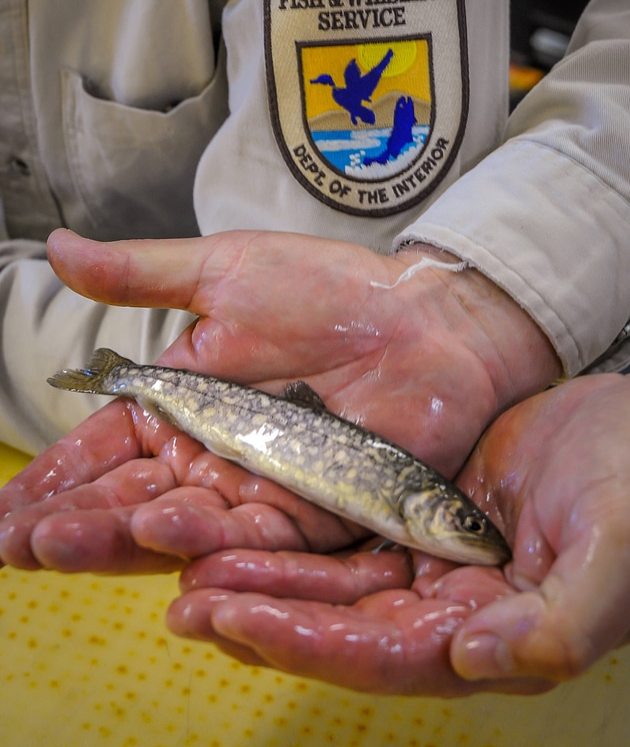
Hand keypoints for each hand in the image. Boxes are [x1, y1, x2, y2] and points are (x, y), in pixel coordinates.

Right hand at [0, 228, 557, 573]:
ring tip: (61, 541)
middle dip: (69, 522)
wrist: (424, 316)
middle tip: (14, 542)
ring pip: (179, 529)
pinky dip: (209, 546)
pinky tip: (159, 539)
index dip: (53, 480)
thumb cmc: (327, 289)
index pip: (103, 452)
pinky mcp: (313, 516)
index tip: (0, 513)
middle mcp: (210, 459)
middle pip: (129, 502)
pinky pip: (257, 543)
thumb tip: (55, 246)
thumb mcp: (224, 272)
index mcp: (182, 405)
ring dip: (118, 539)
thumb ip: (141, 276)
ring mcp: (259, 492)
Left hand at [165, 373, 629, 694]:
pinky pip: (345, 529)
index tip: (237, 620)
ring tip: (191, 566)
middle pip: (341, 623)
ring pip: (333, 581)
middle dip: (262, 614)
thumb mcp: (614, 552)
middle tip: (185, 601)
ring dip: (264, 576)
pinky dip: (294, 531)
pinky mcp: (417, 514)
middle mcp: (452, 612)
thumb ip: (559, 621)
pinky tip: (246, 524)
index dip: (309, 642)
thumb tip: (480, 661)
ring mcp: (431, 563)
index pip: (385, 654)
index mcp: (495, 636)